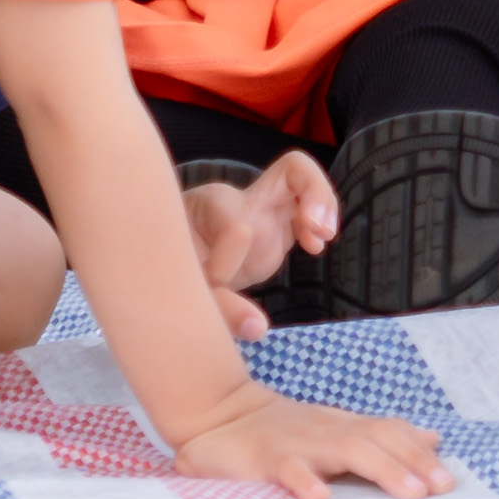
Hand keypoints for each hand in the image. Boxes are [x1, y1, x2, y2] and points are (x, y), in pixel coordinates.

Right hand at [171, 382, 453, 498]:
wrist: (220, 414)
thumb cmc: (285, 431)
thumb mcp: (337, 430)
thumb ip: (381, 436)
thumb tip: (432, 439)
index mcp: (344, 427)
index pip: (390, 432)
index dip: (419, 452)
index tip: (448, 480)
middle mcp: (328, 431)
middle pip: (378, 440)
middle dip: (413, 462)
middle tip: (441, 488)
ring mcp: (298, 443)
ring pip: (346, 450)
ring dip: (382, 469)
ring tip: (409, 493)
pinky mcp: (264, 459)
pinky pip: (287, 469)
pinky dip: (305, 481)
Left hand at [182, 152, 339, 340]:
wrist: (173, 262)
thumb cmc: (175, 271)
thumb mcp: (188, 291)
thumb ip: (221, 308)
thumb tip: (259, 329)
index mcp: (206, 209)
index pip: (234, 223)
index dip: (229, 260)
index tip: (217, 282)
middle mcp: (242, 198)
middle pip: (290, 169)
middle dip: (315, 193)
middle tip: (318, 228)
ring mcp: (264, 208)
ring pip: (307, 181)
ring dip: (325, 203)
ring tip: (324, 237)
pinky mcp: (280, 225)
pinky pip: (310, 208)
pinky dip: (322, 223)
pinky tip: (316, 247)